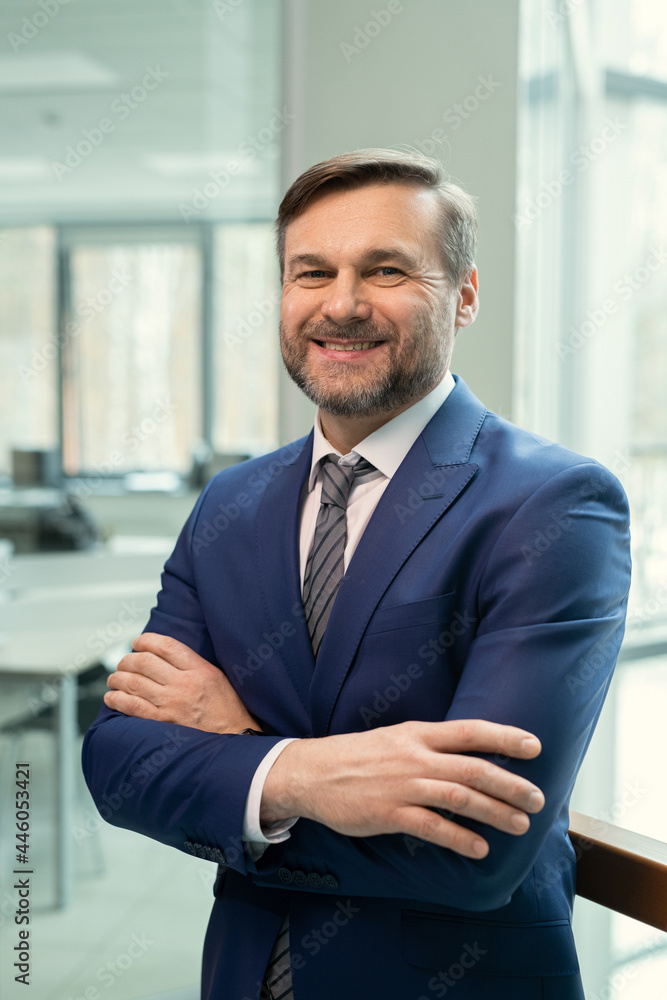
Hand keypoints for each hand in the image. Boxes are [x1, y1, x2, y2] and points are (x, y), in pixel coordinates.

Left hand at [104, 633, 259, 733]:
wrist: (234, 740)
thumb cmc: (227, 710)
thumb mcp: (217, 677)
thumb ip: (193, 664)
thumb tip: (164, 655)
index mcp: (200, 670)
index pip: (166, 645)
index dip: (145, 640)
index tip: (137, 642)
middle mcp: (184, 684)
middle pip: (145, 662)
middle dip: (127, 659)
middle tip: (123, 663)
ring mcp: (172, 704)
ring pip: (134, 682)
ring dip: (117, 678)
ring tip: (114, 679)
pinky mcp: (163, 723)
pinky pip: (132, 706)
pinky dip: (117, 699)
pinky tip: (112, 697)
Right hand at [261, 719, 544, 858]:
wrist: (311, 772)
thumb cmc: (357, 756)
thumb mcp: (395, 738)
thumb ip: (429, 745)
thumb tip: (468, 756)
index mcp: (418, 733)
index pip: (470, 731)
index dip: (505, 737)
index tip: (535, 746)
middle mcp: (415, 756)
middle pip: (474, 768)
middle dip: (511, 784)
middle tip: (538, 799)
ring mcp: (403, 785)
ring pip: (460, 798)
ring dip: (495, 812)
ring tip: (520, 825)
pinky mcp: (389, 814)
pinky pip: (433, 828)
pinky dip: (460, 839)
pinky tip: (479, 849)